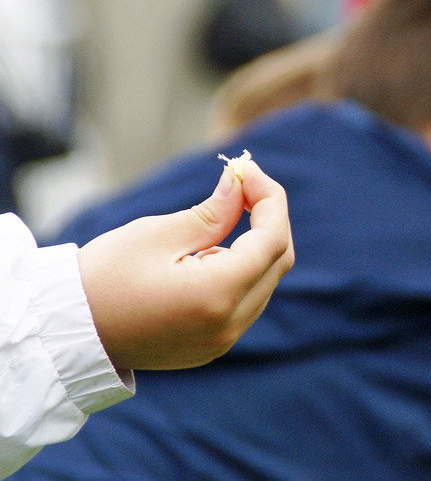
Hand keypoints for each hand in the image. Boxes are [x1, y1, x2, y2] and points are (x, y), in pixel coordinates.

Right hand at [76, 161, 293, 369]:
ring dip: (255, 244)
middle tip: (243, 185)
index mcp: (217, 294)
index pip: (273, 240)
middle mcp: (229, 325)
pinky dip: (241, 270)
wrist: (65, 333)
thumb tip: (243, 184)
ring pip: (265, 282)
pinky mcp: (211, 347)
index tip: (249, 171)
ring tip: (219, 216)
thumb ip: (213, 211)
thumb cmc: (103, 278)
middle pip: (277, 261)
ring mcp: (222, 341)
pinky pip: (246, 302)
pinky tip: (209, 253)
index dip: (270, 199)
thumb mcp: (158, 233)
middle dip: (268, 218)